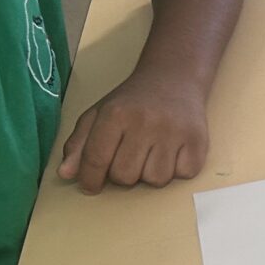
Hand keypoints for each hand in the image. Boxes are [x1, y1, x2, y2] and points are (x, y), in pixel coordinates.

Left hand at [58, 67, 209, 194]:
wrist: (174, 78)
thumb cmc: (133, 102)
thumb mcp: (100, 114)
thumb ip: (80, 144)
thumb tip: (66, 174)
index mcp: (115, 114)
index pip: (96, 158)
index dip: (89, 178)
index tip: (90, 186)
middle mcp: (144, 122)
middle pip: (126, 176)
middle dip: (123, 175)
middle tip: (129, 159)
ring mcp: (174, 132)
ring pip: (156, 180)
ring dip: (151, 174)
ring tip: (152, 155)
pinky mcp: (198, 142)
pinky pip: (183, 175)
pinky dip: (177, 170)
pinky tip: (173, 153)